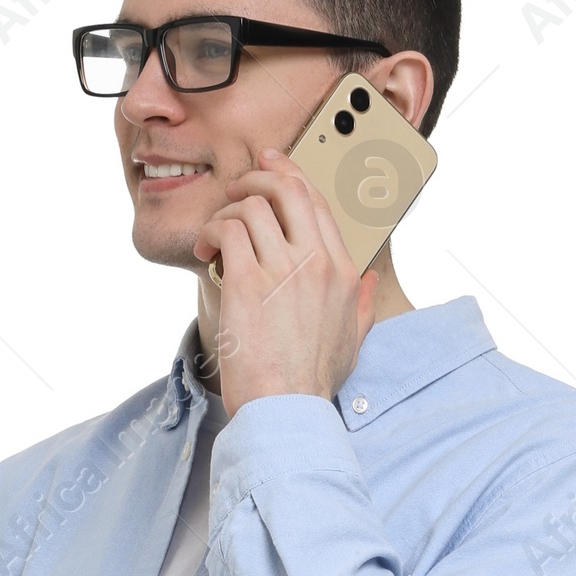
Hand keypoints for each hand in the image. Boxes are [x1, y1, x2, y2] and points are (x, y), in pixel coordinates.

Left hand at [193, 150, 377, 418]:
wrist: (286, 410)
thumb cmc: (313, 383)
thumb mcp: (352, 341)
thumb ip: (363, 305)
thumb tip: (370, 281)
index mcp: (343, 272)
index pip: (317, 202)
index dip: (289, 174)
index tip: (269, 165)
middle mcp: (317, 263)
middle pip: (288, 189)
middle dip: (258, 177)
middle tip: (236, 188)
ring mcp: (283, 270)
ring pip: (252, 206)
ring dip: (227, 211)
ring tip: (215, 234)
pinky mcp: (248, 282)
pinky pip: (227, 230)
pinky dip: (211, 232)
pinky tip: (206, 251)